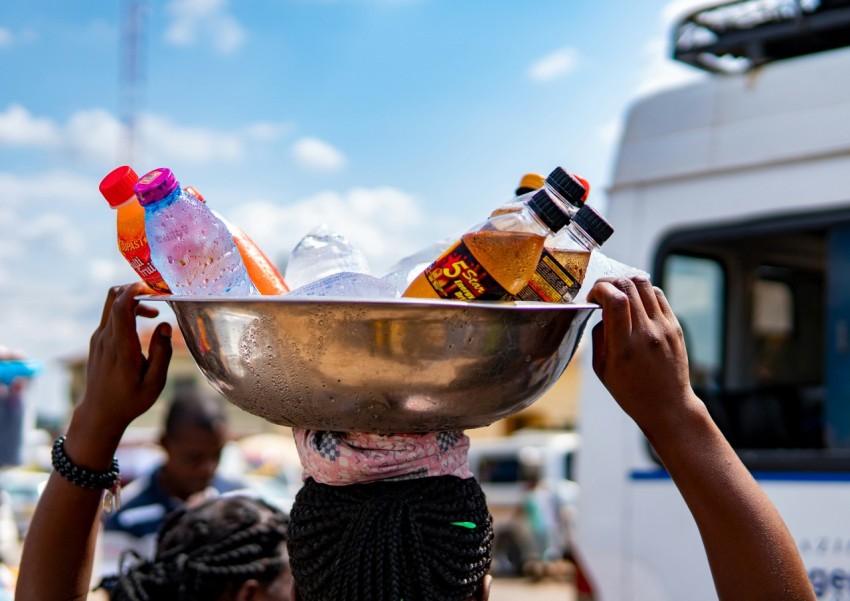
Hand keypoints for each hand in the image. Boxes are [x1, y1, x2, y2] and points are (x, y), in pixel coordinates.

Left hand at [74, 282, 172, 441]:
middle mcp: (106, 338)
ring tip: (154, 313)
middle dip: (135, 289)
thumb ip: (162, 353)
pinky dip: (127, 311)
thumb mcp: (155, 382)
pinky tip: (143, 325)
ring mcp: (99, 338)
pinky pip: (111, 316)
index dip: (136, 289)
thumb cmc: (130, 400)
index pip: (120, 305)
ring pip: (112, 304)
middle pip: (113, 296)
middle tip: (157, 296)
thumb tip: (165, 325)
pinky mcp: (98, 341)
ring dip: (133, 301)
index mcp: (121, 346)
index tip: (155, 288)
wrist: (100, 413)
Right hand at [586, 276, 699, 433]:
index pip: (614, 299)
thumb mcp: (602, 369)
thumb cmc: (631, 392)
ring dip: (625, 283)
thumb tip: (601, 310)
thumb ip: (599, 336)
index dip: (599, 289)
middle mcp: (647, 333)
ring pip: (644, 283)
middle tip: (601, 294)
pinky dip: (641, 292)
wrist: (668, 406)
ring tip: (617, 296)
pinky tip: (634, 304)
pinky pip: (657, 294)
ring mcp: (664, 328)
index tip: (592, 298)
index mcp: (624, 347)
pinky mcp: (675, 326)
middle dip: (608, 282)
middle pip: (628, 284)